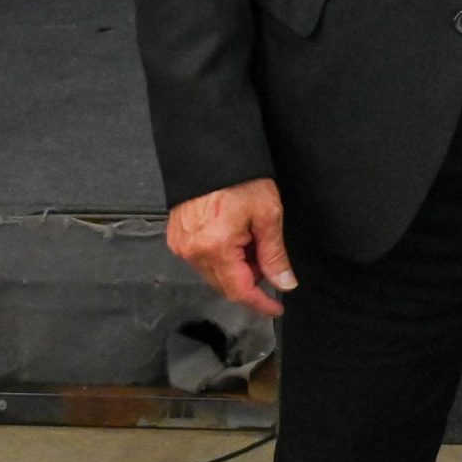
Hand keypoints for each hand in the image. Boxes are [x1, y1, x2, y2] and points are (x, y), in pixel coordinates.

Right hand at [166, 178, 294, 318]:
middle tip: (268, 259)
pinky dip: (222, 257)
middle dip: (250, 280)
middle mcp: (192, 252)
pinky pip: (202, 260)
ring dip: (236, 268)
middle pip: (225, 285)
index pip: (239, 291)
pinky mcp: (176, 238)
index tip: (277, 308)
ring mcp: (181, 246)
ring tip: (252, 240)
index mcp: (215, 248)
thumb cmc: (242, 179)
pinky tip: (236, 238)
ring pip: (213, 274)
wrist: (211, 154)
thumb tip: (285, 283)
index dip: (260, 303)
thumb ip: (275, 254)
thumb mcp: (268, 216)